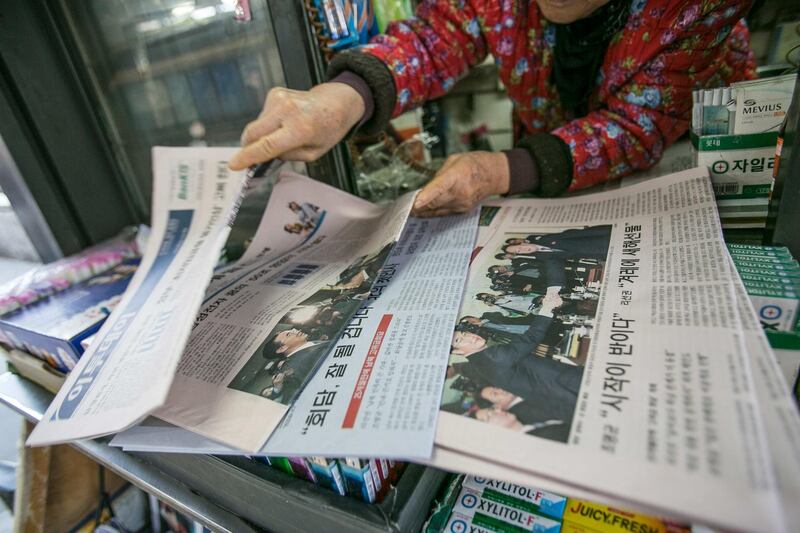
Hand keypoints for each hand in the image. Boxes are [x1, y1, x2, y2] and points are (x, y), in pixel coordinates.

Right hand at [229, 82, 364, 169]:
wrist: (335, 102)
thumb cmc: (328, 129)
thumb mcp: (313, 153)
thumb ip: (288, 156)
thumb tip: (265, 156)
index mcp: (300, 129)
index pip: (267, 146)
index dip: (248, 157)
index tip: (234, 165)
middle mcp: (287, 111)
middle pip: (253, 133)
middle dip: (248, 147)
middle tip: (251, 158)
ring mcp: (279, 99)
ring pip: (256, 125)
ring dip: (262, 135)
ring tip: (282, 135)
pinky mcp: (275, 93)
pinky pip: (263, 116)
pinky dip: (268, 123)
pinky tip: (283, 123)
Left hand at [412, 151, 509, 216]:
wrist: (494, 175)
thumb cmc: (475, 164)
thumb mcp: (454, 160)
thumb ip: (439, 176)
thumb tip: (427, 189)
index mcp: (458, 175)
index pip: (440, 187)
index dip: (427, 196)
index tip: (415, 203)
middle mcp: (460, 193)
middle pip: (434, 202)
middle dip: (418, 205)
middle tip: (403, 206)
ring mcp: (461, 204)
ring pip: (436, 209)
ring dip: (423, 209)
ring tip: (409, 209)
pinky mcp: (462, 210)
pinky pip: (442, 212)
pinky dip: (432, 211)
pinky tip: (422, 210)